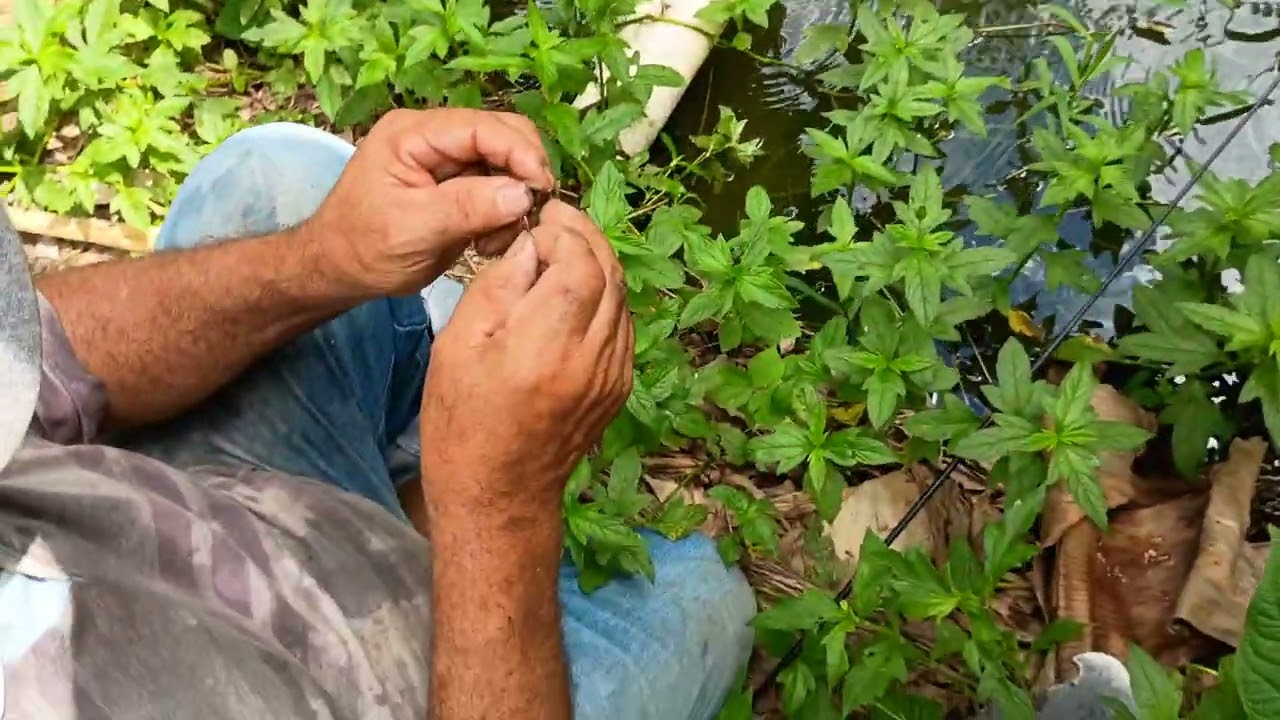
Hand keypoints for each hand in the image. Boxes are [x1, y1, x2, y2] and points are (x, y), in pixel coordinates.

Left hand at [304, 108, 555, 296]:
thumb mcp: (414, 228)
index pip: (482, 127)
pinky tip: (489, 243)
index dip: (520, 152)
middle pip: (503, 136)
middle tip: (532, 215)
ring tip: (498, 240)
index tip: (542, 188)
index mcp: (414, 134)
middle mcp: (435, 138)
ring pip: (508, 164)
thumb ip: (468, 206)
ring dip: (516, 201)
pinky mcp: (459, 187)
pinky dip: (506, 216)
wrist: (339, 270)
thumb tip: (524, 193)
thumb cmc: (363, 247)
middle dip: (524, 174)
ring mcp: (448, 161)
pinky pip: (500, 190)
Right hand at [418, 201, 632, 526]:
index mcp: (545, 346)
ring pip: (621, 295)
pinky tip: (574, 293)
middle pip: (608, 272)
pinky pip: (622, 323)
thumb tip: (530, 244)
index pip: (579, 261)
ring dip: (595, 263)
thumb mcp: (457, 344)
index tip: (532, 226)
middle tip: (553, 222)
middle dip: (583, 237)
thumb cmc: (461, 419)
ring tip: (562, 250)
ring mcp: (613, 374)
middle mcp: (591, 358)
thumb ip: (499, 285)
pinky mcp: (619, 386)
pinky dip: (603, 296)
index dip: (560, 232)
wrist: (498, 492)